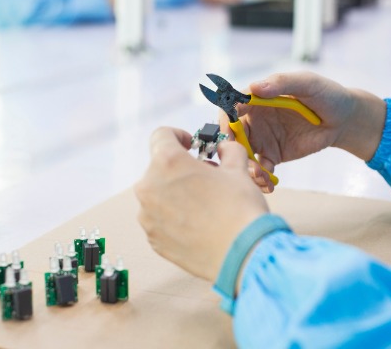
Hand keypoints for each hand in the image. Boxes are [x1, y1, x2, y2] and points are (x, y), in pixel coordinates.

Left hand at [134, 127, 268, 280]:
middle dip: (180, 169)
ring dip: (175, 194)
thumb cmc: (240, 209)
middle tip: (204, 178)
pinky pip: (159, 220)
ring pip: (158, 195)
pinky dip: (173, 218)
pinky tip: (197, 225)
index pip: (161, 136)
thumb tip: (224, 150)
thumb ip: (227, 151)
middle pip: (159, 168)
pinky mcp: (153, 239)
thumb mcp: (238, 169)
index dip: (178, 136)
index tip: (190, 146)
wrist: (243, 255)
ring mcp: (148, 216)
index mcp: (167, 162)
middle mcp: (149, 187)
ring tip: (203, 205)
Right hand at [222, 72, 385, 191]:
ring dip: (247, 168)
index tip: (229, 134)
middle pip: (233, 136)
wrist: (345, 119)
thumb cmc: (326, 94)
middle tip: (244, 162)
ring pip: (243, 155)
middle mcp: (254, 119)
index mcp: (257, 99)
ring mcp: (262, 138)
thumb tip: (254, 88)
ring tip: (261, 178)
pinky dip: (261, 178)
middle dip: (234, 151)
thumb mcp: (307, 83)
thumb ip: (281, 83)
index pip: (231, 108)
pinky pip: (260, 168)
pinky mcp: (273, 155)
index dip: (226, 121)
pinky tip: (269, 184)